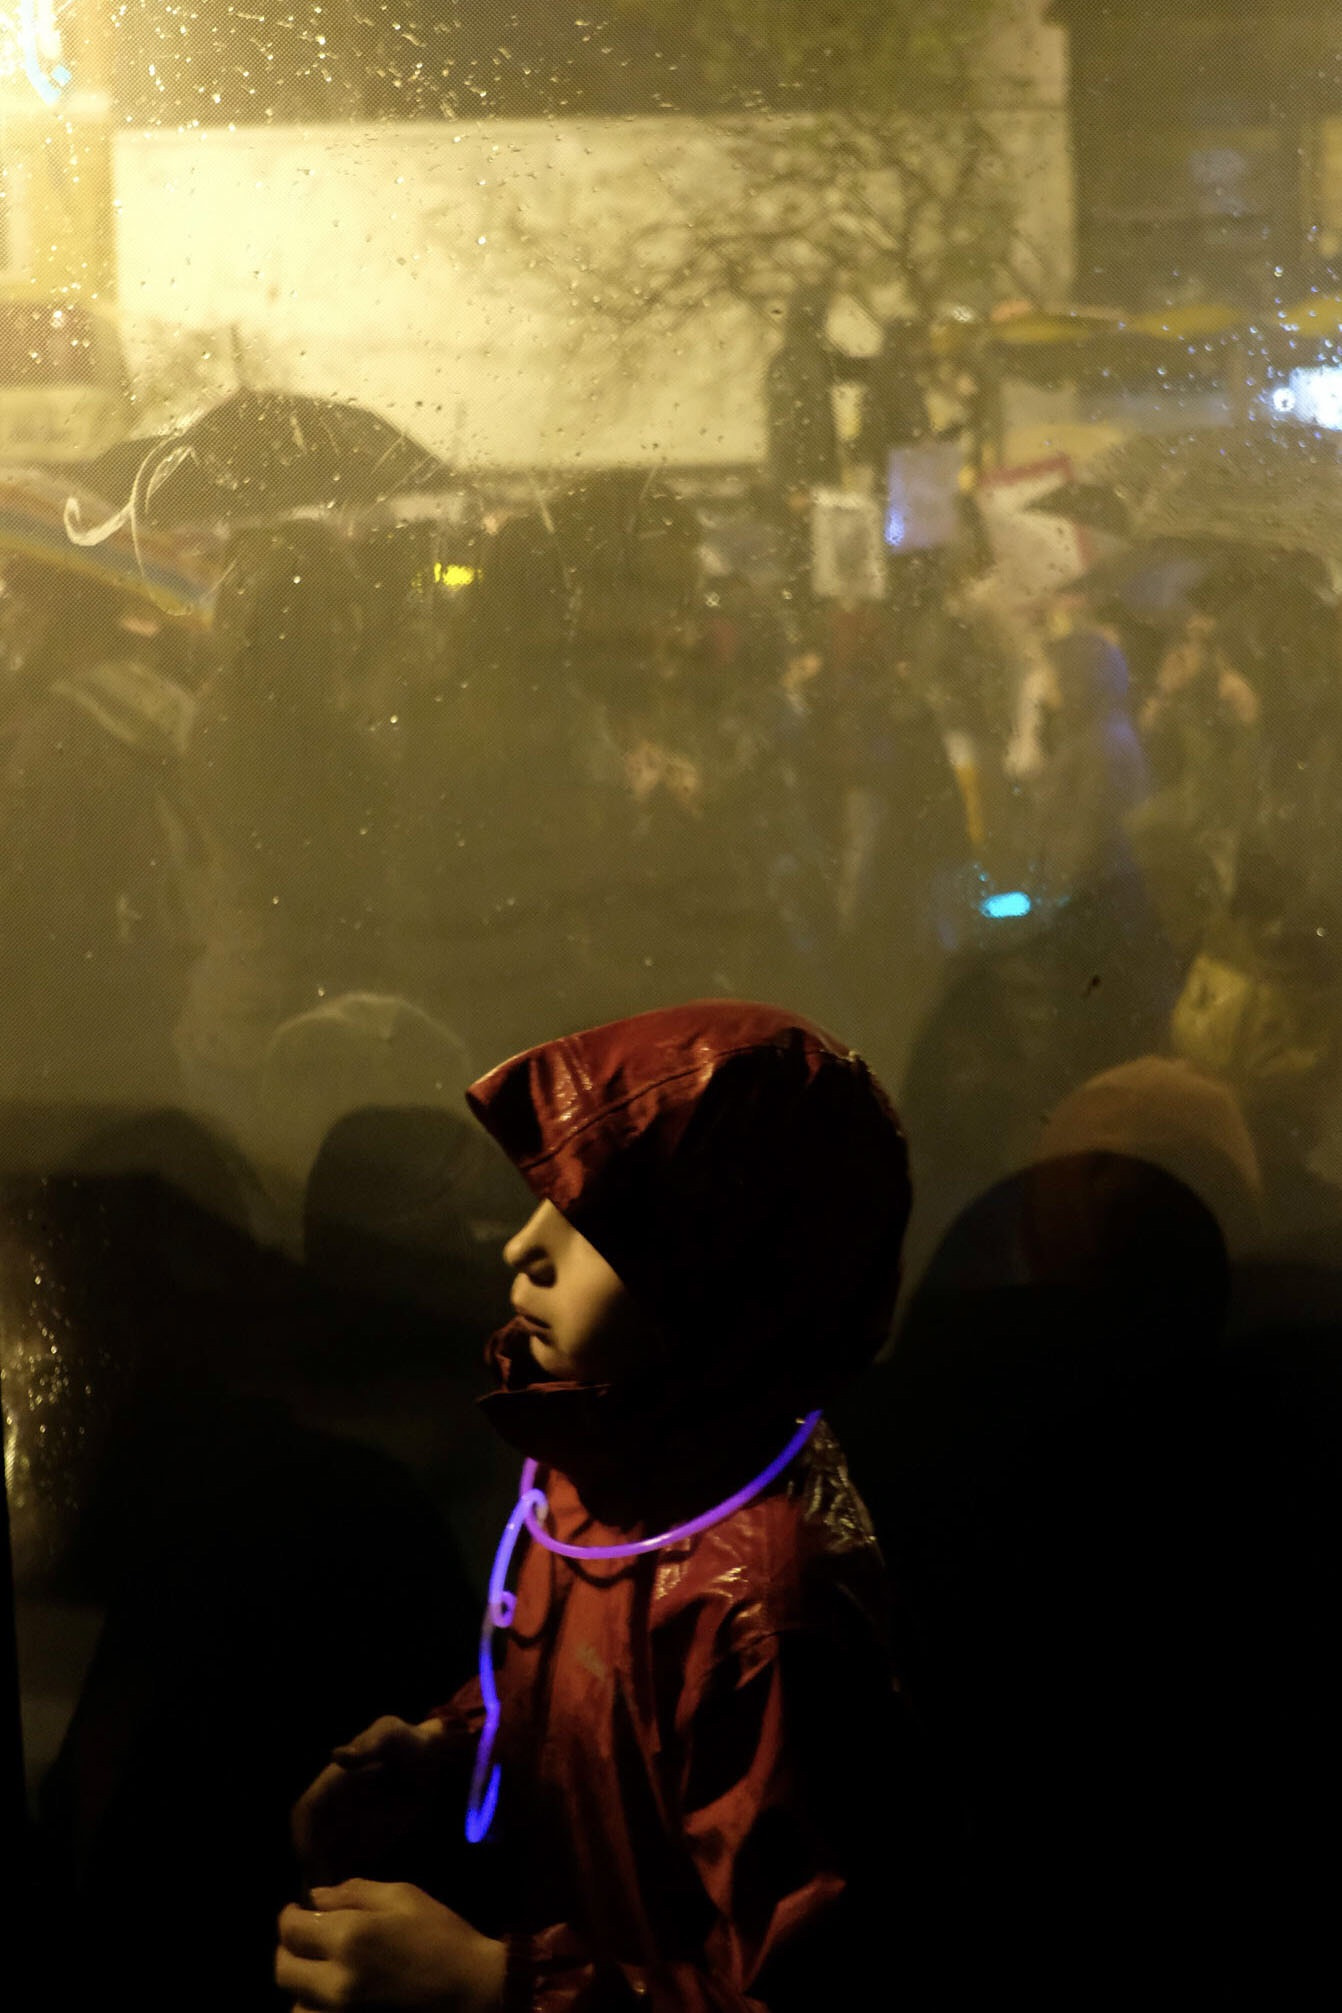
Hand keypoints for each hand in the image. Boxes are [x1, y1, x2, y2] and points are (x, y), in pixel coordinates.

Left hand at [276, 1880, 506, 2011]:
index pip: (291, 1930)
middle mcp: (336, 1982)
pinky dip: (314, 2007)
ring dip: (301, 1984)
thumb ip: (354, 1892)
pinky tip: (331, 1993)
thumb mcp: (402, 1896)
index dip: (289, 1916)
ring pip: (294, 2004)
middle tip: (303, 1938)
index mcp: (350, 1939)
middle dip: (288, 1949)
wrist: (471, 1989)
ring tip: (319, 1969)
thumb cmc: (441, 1936)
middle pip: (283, 1971)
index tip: (297, 1910)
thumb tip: (315, 1897)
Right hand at [291, 1716, 450, 1890]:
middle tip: (318, 1897)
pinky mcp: (366, 1844)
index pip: (305, 1811)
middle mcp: (335, 1808)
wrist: (442, 1763)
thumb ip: (370, 1744)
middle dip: (311, 1867)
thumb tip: (336, 1755)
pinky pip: (345, 1867)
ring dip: (323, 1879)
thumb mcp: (393, 1736)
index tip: (308, 1861)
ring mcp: (350, 1828)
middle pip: (311, 1842)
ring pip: (325, 1858)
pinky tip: (350, 1901)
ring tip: (332, 1905)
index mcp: (333, 1782)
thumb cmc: (414, 1745)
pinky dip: (342, 1883)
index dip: (302, 1835)